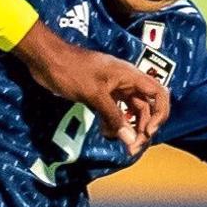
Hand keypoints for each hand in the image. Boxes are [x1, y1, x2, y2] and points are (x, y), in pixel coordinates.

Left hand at [13, 22, 169, 152]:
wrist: (46, 60)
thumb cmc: (71, 70)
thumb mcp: (94, 94)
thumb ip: (113, 116)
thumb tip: (130, 139)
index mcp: (130, 76)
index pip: (159, 94)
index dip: (160, 114)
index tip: (148, 131)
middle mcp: (126, 82)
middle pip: (145, 107)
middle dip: (142, 128)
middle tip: (132, 147)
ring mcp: (113, 88)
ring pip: (130, 111)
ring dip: (128, 128)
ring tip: (122, 144)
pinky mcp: (100, 94)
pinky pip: (115, 112)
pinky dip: (113, 123)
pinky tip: (106, 133)